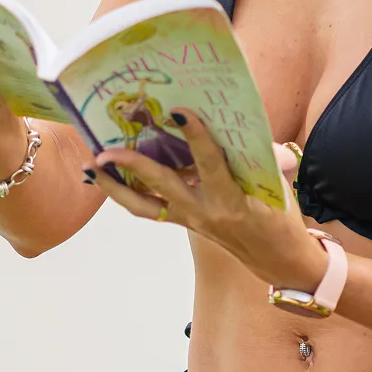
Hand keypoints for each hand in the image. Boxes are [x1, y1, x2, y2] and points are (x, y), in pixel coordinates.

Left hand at [87, 109, 324, 289]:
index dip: (196, 137)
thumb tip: (241, 124)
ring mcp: (189, 218)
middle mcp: (204, 210)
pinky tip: (103, 177)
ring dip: (114, 185)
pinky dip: (125, 193)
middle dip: (132, 165)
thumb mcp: (276, 183)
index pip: (211, 163)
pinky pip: (147, 208)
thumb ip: (259, 154)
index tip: (178, 112)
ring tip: (92, 165)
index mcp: (233, 199)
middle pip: (161, 185)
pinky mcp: (181, 221)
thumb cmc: (280, 214)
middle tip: (106, 149)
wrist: (276, 259)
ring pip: (143, 204)